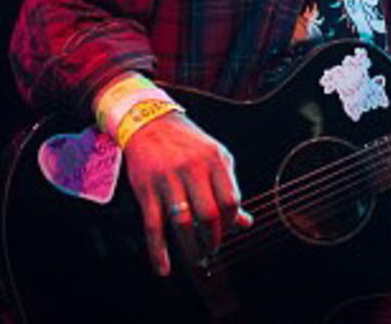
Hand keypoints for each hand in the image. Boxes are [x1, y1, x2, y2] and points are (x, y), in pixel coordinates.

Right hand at [123, 112, 253, 276]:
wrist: (148, 122)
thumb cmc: (187, 143)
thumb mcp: (214, 157)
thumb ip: (228, 188)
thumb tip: (245, 223)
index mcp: (214, 159)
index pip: (230, 200)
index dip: (231, 221)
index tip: (227, 230)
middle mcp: (192, 168)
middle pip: (209, 214)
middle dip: (213, 239)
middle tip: (212, 250)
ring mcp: (168, 179)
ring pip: (183, 223)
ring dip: (192, 248)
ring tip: (197, 259)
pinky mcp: (146, 189)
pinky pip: (153, 226)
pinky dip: (158, 251)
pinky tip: (163, 268)